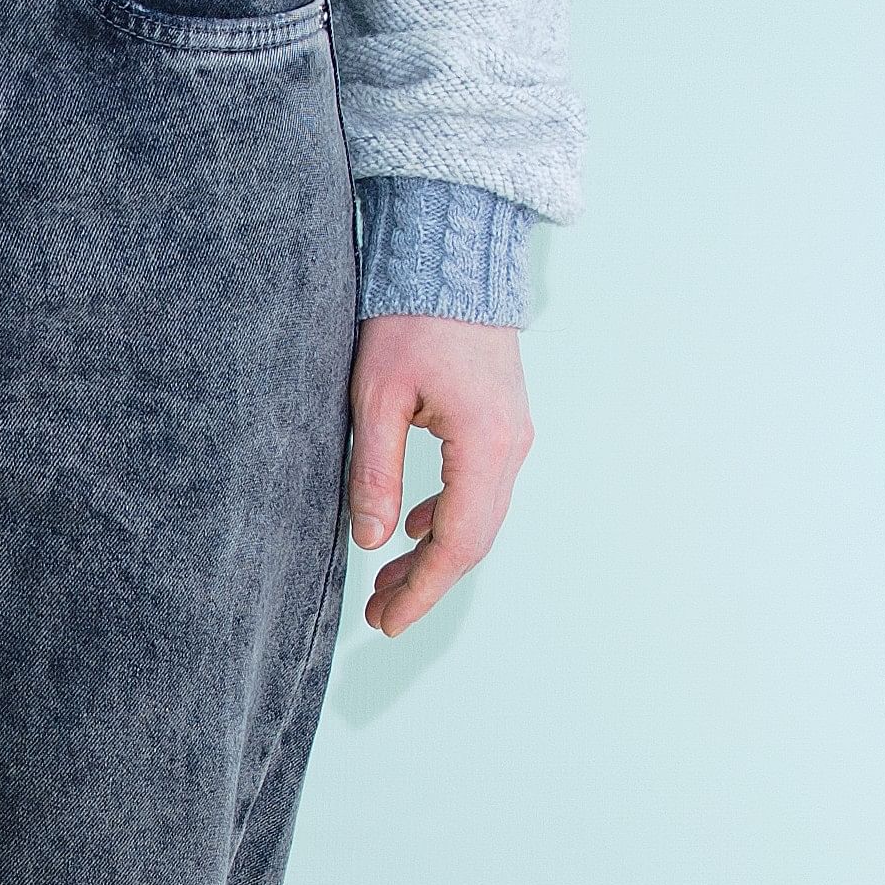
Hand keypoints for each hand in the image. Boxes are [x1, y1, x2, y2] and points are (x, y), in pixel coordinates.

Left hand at [347, 315, 534, 635]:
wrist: (454, 259)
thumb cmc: (410, 319)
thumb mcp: (375, 398)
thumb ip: (375, 473)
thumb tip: (372, 541)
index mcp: (484, 444)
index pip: (457, 542)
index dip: (422, 591)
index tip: (385, 624)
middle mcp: (511, 446)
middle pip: (473, 540)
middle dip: (426, 583)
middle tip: (378, 616)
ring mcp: (513, 435)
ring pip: (478, 518)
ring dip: (434, 555)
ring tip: (385, 583)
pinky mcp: (502, 423)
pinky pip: (480, 489)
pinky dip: (446, 519)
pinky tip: (412, 531)